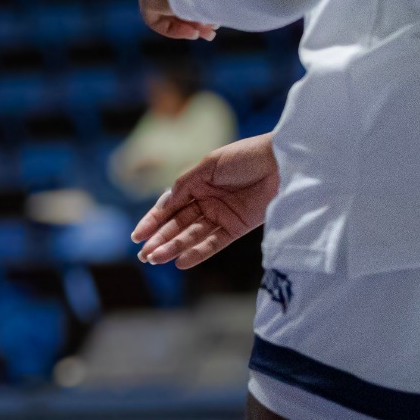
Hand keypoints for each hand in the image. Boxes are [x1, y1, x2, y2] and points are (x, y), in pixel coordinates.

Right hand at [131, 134, 277, 268]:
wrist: (282, 163)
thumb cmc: (245, 157)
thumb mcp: (209, 165)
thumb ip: (185, 185)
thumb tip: (164, 205)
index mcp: (196, 184)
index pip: (169, 206)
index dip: (152, 221)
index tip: (137, 236)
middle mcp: (206, 201)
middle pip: (178, 224)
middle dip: (159, 239)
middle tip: (144, 255)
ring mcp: (221, 216)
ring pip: (192, 236)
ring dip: (174, 248)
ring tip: (156, 259)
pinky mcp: (238, 228)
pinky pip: (214, 243)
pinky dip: (198, 253)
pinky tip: (181, 262)